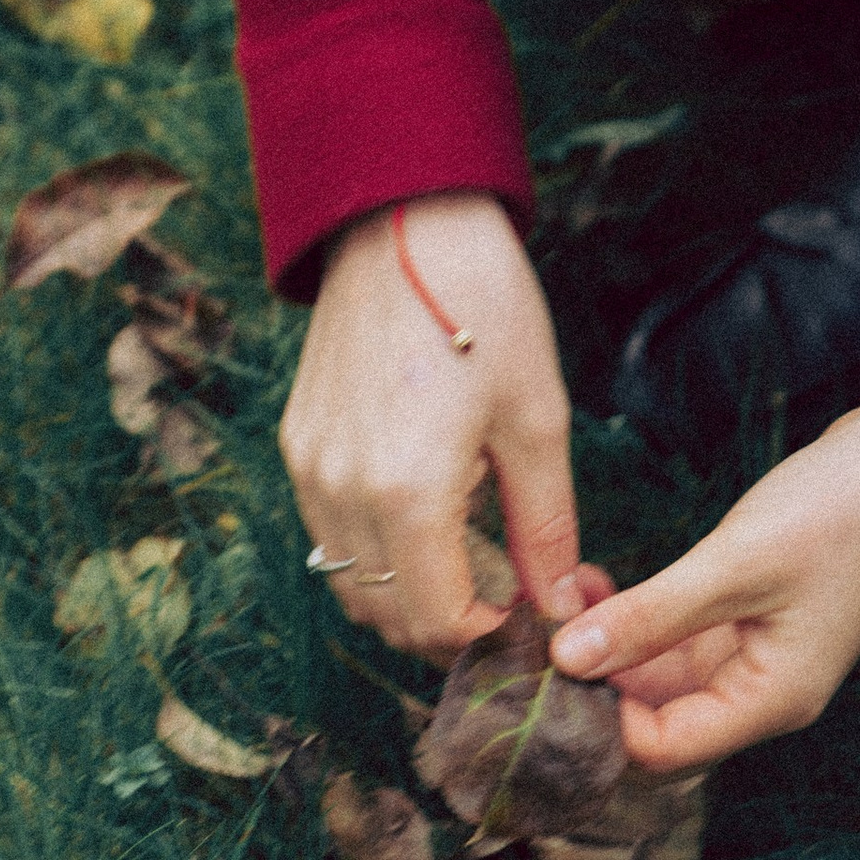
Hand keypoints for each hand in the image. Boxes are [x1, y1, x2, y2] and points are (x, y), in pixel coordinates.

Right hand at [281, 194, 593, 657]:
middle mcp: (342, 491)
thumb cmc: (485, 308)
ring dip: (406, 594)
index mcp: (408, 492)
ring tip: (469, 560)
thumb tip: (561, 604)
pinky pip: (331, 533)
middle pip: (386, 616)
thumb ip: (545, 527)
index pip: (438, 620)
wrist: (405, 222)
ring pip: (350, 582)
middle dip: (448, 627)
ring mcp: (310, 469)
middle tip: (504, 599)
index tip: (528, 615)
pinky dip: (376, 550)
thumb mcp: (536, 421)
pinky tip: (427, 514)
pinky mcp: (298, 444)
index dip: (487, 637)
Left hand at [547, 403, 859, 767]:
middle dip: (597, 680)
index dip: (600, 719)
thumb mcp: (735, 565)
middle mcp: (761, 693)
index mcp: (771, 700)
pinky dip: (635, 617)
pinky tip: (597, 583)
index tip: (548, 665)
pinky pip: (675, 640)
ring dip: (610, 643)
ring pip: (658, 677)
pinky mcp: (747, 621)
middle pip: (655, 720)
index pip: (662, 749)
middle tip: (543, 627)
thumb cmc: (840, 513)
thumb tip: (567, 659)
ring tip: (564, 593)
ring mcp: (754, 658)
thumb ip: (651, 615)